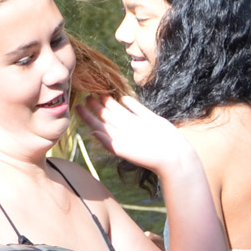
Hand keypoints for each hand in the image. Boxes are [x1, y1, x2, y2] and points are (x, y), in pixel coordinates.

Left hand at [79, 94, 195, 175]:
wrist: (173, 155)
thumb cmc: (148, 157)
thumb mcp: (125, 150)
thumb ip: (109, 142)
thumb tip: (93, 132)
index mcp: (117, 138)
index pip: (98, 125)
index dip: (87, 116)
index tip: (77, 106)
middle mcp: (125, 130)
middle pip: (107, 116)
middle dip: (96, 106)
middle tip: (85, 94)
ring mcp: (137, 124)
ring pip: (120, 111)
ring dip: (110, 103)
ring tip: (100, 93)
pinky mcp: (150, 119)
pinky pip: (136, 109)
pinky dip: (129, 103)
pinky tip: (123, 97)